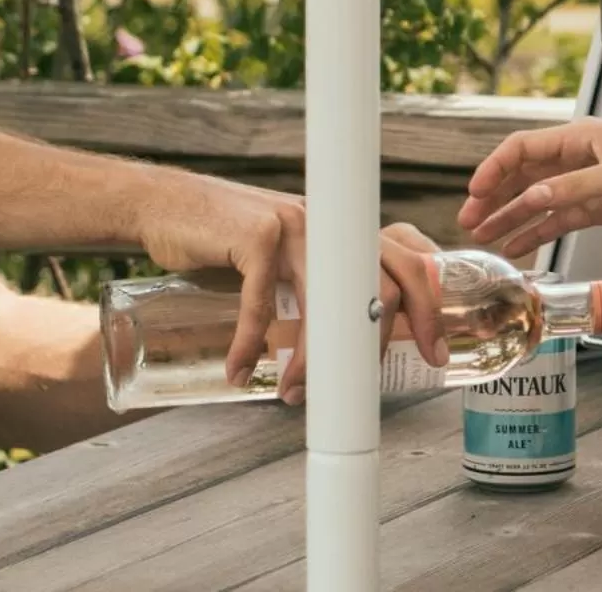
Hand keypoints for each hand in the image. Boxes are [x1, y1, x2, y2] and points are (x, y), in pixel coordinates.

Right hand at [129, 167, 444, 402]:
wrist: (167, 206)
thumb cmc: (226, 241)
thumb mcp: (285, 257)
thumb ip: (315, 284)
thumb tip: (342, 348)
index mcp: (343, 229)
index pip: (405, 261)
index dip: (427, 306)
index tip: (434, 351)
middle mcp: (329, 223)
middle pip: (380, 283)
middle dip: (377, 344)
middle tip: (359, 391)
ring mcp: (295, 224)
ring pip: (325, 303)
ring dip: (308, 361)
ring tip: (292, 395)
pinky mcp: (256, 234)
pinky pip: (262, 302)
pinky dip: (249, 343)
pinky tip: (238, 370)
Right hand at [457, 121, 601, 259]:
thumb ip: (576, 188)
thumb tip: (534, 196)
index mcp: (580, 137)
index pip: (523, 148)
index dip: (494, 169)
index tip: (474, 193)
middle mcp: (578, 158)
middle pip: (524, 176)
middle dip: (495, 198)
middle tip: (468, 224)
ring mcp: (587, 185)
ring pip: (538, 202)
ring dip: (511, 219)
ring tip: (484, 241)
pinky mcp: (600, 208)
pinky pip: (559, 220)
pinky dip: (537, 233)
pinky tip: (517, 248)